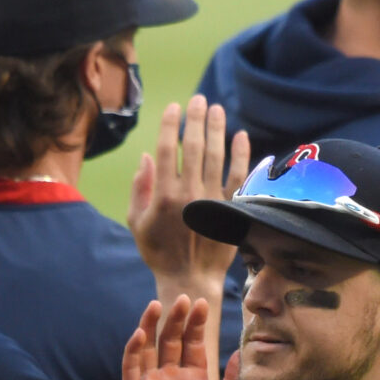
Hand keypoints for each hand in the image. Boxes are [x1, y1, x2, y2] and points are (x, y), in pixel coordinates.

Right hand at [123, 295, 242, 379]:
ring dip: (151, 325)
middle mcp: (170, 377)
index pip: (192, 343)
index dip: (196, 324)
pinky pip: (131, 367)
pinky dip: (134, 349)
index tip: (203, 304)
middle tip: (184, 299)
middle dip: (176, 319)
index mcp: (192, 378)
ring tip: (158, 305)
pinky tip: (141, 333)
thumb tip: (241, 352)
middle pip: (170, 340)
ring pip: (148, 347)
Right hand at [128, 96, 249, 289]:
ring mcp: (213, 201)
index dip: (171, 125)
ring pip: (217, 157)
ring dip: (217, 129)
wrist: (190, 278)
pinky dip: (242, 156)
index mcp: (164, 195)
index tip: (174, 108)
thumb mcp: (137, 222)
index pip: (169, 149)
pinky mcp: (231, 210)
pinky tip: (241, 137)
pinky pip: (239, 177)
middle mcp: (190, 194)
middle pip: (195, 147)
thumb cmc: (159, 252)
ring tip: (217, 110)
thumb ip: (140, 188)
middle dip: (196, 119)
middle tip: (199, 100)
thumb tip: (147, 156)